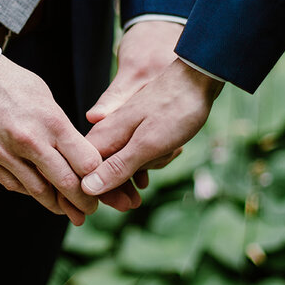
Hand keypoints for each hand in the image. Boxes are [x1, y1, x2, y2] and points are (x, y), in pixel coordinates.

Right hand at [0, 55, 101, 224]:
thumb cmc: (7, 81)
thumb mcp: (42, 95)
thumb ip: (59, 126)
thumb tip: (74, 149)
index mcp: (51, 121)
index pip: (86, 161)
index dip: (98, 176)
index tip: (103, 182)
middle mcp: (30, 141)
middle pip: (66, 183)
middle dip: (83, 201)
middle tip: (90, 209)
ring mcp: (5, 154)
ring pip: (38, 191)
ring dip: (57, 205)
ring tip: (68, 211)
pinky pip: (13, 185)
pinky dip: (29, 192)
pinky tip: (39, 194)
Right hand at [86, 20, 182, 189]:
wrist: (199, 77)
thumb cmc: (175, 109)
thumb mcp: (148, 144)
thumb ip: (118, 166)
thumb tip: (86, 188)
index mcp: (105, 134)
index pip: (85, 173)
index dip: (96, 195)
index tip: (116, 207)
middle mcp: (109, 131)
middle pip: (103, 171)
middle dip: (122, 187)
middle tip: (136, 202)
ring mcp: (125, 128)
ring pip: (125, 162)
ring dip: (148, 166)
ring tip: (170, 153)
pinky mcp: (140, 127)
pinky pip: (141, 151)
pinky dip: (156, 156)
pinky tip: (172, 151)